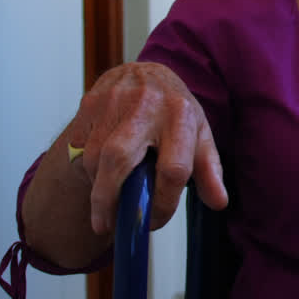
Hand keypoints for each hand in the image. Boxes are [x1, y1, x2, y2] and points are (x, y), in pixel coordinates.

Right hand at [68, 63, 227, 233]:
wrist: (146, 72)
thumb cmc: (175, 110)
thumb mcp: (200, 135)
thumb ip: (209, 170)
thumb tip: (219, 202)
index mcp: (181, 115)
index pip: (173, 169)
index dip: (162, 203)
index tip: (153, 221)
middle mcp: (147, 104)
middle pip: (118, 158)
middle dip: (107, 198)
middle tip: (105, 225)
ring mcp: (114, 100)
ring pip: (93, 156)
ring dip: (98, 184)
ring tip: (109, 194)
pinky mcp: (90, 102)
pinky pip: (79, 146)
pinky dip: (86, 166)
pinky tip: (100, 169)